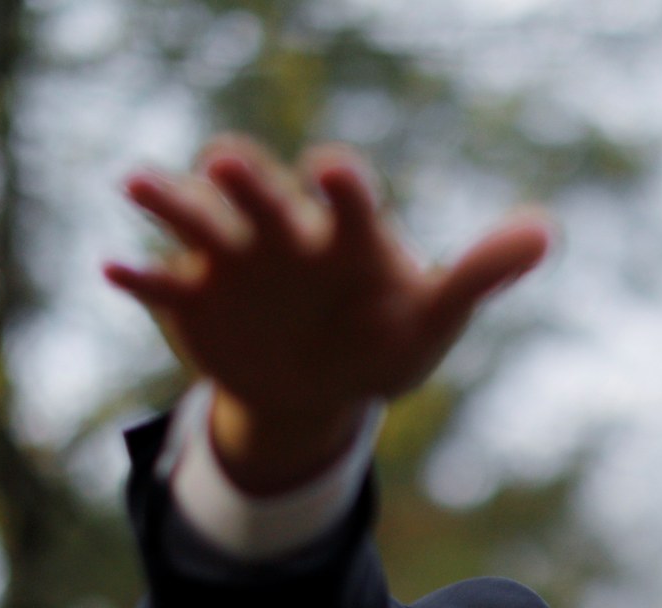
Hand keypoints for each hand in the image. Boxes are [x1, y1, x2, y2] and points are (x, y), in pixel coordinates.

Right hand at [104, 136, 549, 492]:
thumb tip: (545, 233)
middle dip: (245, 182)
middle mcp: (282, 232)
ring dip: (170, 202)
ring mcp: (232, 263)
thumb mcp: (432, 316)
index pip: (343, 200)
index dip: (338, 186)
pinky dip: (139, 275)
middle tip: (227, 165)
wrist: (320, 389)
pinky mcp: (192, 299)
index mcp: (343, 232)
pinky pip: (159, 283)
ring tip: (140, 186)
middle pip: (259, 195)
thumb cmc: (383, 339)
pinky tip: (116, 267)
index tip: (331, 172)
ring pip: (195, 220)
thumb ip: (479, 274)